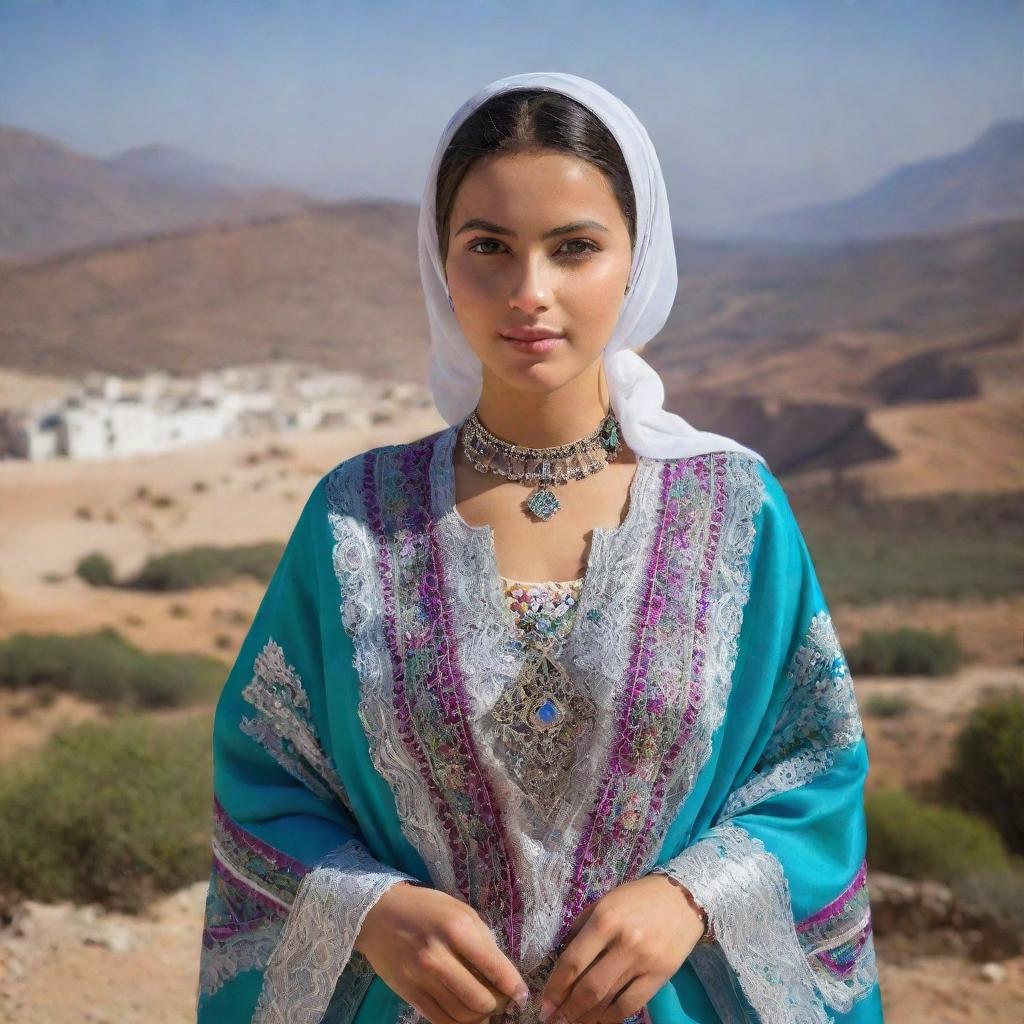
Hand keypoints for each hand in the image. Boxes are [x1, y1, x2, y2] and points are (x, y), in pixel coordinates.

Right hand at [355, 881, 530, 1023]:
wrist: (378, 914)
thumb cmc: (426, 908)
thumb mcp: (460, 911)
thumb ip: (482, 940)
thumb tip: (502, 973)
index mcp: (457, 930)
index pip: (495, 968)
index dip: (514, 987)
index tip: (521, 995)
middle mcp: (438, 957)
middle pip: (481, 1000)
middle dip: (498, 1005)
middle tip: (502, 1000)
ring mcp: (421, 979)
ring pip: (462, 1016)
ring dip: (480, 1017)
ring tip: (485, 1009)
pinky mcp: (409, 994)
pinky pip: (441, 1021)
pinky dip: (459, 1023)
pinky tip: (466, 1015)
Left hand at [538, 874, 705, 1023]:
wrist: (682, 899)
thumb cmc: (637, 898)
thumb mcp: (604, 902)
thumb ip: (582, 927)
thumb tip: (562, 958)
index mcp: (604, 919)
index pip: (573, 961)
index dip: (555, 987)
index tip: (544, 1003)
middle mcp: (623, 941)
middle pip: (589, 987)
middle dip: (567, 1009)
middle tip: (553, 1020)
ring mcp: (643, 961)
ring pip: (608, 1000)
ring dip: (586, 1018)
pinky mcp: (660, 976)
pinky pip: (630, 1005)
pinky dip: (611, 1018)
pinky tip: (598, 1022)